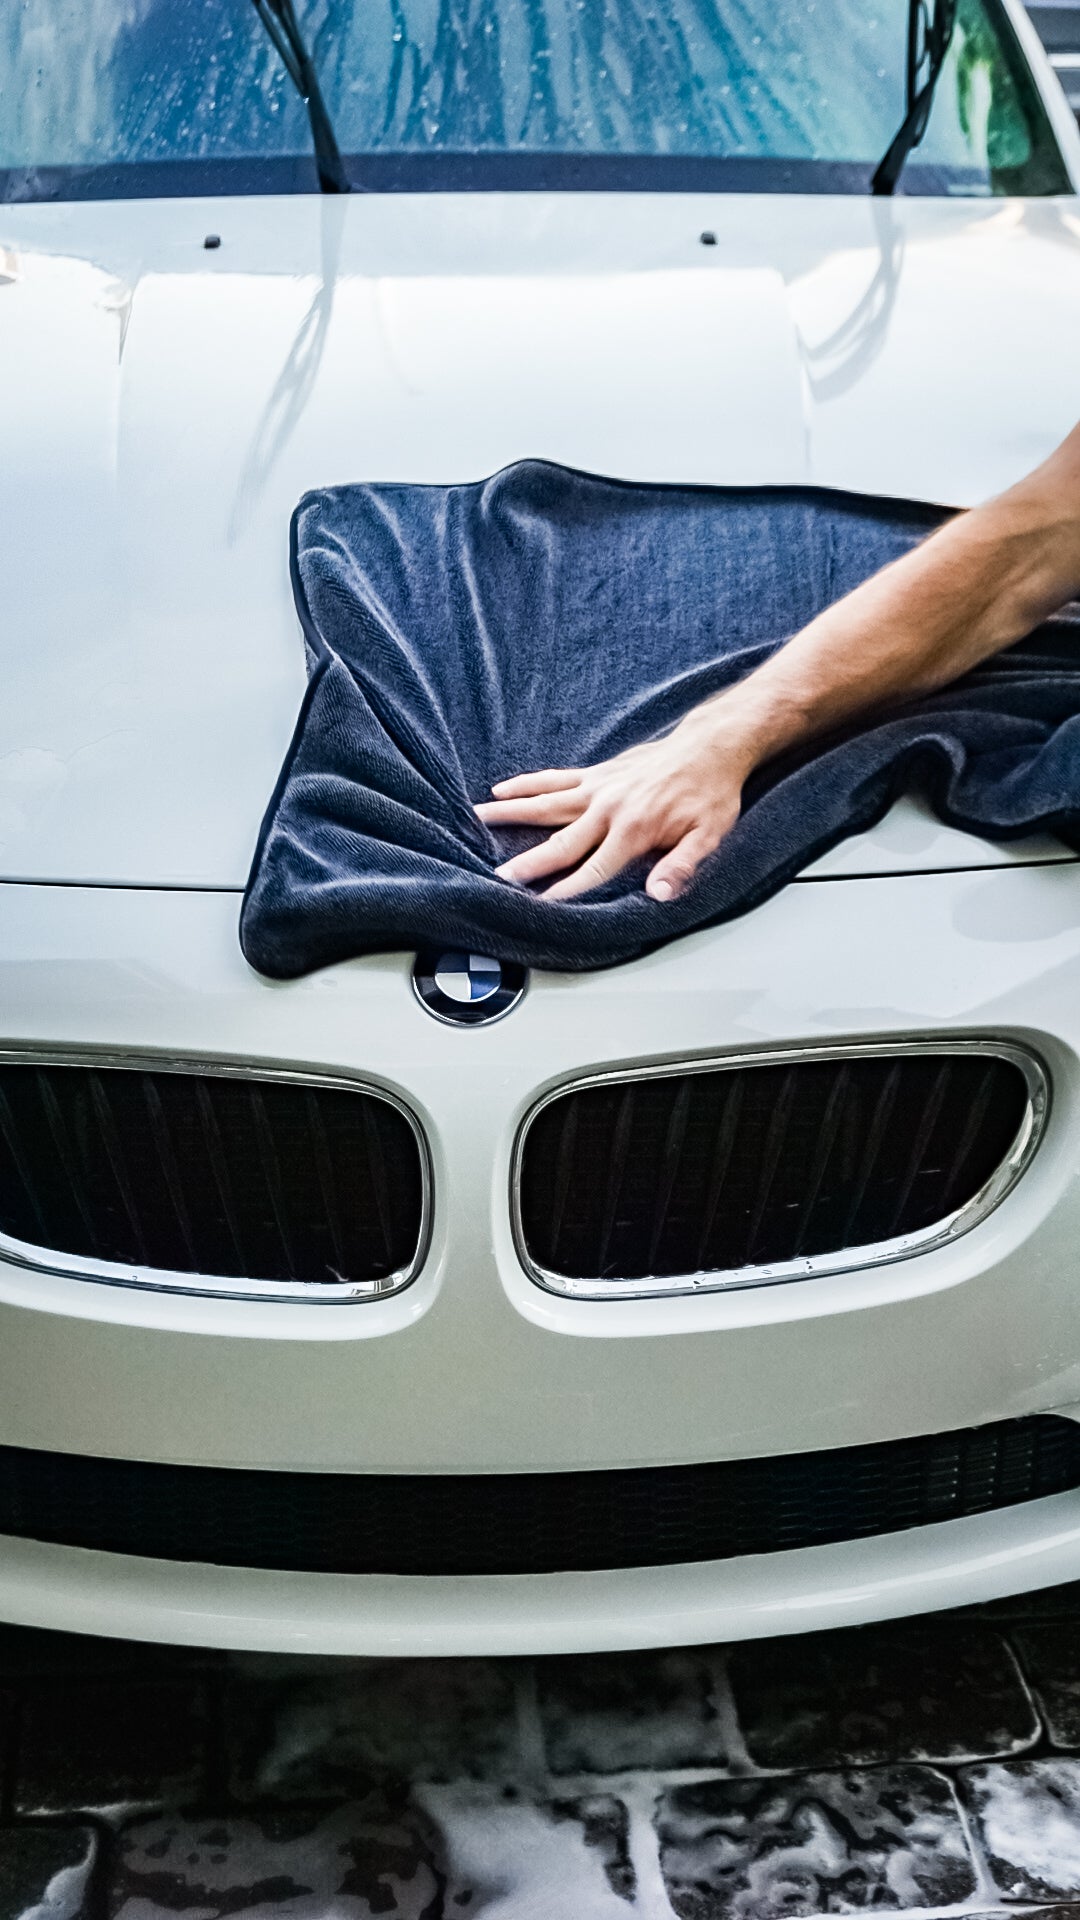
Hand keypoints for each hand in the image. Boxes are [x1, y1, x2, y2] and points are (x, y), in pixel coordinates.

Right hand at [474, 710, 757, 901]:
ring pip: (546, 804)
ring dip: (512, 813)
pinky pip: (555, 779)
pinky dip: (528, 784)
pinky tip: (503, 789)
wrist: (709, 747)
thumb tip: (660, 894)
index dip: (568, 891)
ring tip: (478, 819)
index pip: (594, 869)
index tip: (541, 905)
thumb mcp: (709, 835)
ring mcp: (598, 789)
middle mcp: (608, 809)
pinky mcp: (597, 773)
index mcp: (634, 830)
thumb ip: (682, 866)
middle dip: (529, 862)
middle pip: (561, 841)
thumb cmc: (711, 795)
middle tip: (500, 876)